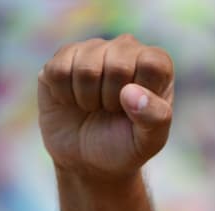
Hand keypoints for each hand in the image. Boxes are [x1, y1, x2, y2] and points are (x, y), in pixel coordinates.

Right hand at [37, 35, 173, 181]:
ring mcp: (93, 49)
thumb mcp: (148, 142)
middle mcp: (126, 48)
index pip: (152, 64)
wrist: (86, 158)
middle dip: (111, 100)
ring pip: (86, 68)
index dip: (139, 94)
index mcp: (155, 64)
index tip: (134, 110)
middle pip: (118, 65)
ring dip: (86, 99)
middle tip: (110, 111)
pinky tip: (71, 100)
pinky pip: (58, 70)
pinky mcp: (63, 56)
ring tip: (92, 106)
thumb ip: (154, 118)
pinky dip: (63, 95)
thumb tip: (130, 92)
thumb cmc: (123, 145)